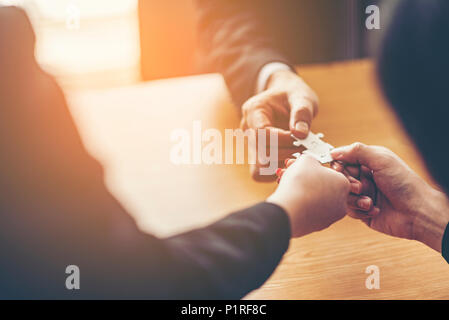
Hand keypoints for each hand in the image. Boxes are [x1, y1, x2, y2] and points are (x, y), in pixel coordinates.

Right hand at [240, 69, 317, 180]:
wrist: (285, 98)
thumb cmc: (293, 95)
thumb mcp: (301, 97)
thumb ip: (302, 113)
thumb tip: (300, 134)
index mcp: (253, 111)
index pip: (261, 133)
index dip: (282, 139)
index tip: (301, 138)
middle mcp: (247, 129)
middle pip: (260, 152)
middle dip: (286, 153)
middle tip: (307, 148)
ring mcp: (250, 144)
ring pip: (260, 167)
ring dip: (283, 164)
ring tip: (300, 155)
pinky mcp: (256, 156)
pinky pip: (262, 173)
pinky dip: (278, 170)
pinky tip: (293, 160)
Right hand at [267, 155, 349, 237]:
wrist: (289, 209)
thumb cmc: (300, 183)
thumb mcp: (306, 160)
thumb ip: (312, 160)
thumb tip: (310, 162)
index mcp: (344, 183)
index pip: (332, 173)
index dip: (317, 170)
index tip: (306, 169)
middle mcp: (342, 202)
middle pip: (325, 188)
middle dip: (310, 182)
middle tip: (296, 176)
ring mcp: (331, 216)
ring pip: (317, 200)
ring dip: (305, 193)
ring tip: (290, 187)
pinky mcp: (318, 226)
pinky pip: (310, 212)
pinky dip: (302, 206)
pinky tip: (291, 200)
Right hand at [331, 143, 448, 251]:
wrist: (417, 212)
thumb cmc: (405, 184)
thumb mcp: (382, 160)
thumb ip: (358, 151)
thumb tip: (334, 152)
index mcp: (368, 163)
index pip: (342, 160)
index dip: (338, 166)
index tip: (339, 169)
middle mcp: (364, 178)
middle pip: (340, 179)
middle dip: (348, 183)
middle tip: (360, 187)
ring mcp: (363, 195)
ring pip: (343, 195)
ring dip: (355, 199)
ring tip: (369, 201)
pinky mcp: (362, 211)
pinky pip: (349, 210)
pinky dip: (360, 210)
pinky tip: (374, 209)